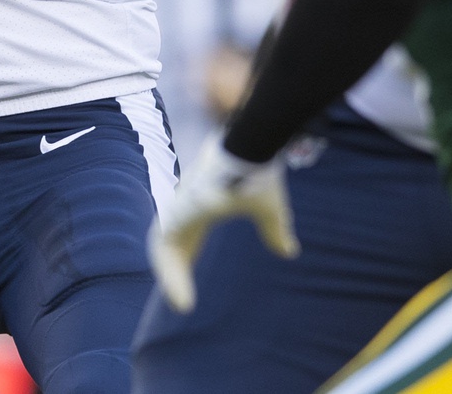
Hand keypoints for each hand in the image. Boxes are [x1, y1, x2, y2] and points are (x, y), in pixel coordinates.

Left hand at [148, 133, 296, 312]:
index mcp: (203, 202)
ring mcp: (179, 206)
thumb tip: (289, 251)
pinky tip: (181, 300)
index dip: (184, 257)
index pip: (184, 233)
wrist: (249, 147)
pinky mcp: (177, 213)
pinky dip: (170, 276)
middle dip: (174, 271)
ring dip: (171, 278)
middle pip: (171, 242)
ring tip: (182, 304)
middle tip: (183, 302)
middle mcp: (186, 204)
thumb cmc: (259, 171)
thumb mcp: (269, 209)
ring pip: (162, 248)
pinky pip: (164, 249)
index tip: (190, 281)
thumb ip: (274, 231)